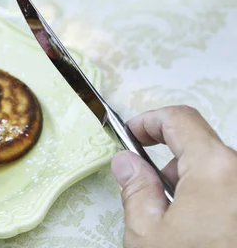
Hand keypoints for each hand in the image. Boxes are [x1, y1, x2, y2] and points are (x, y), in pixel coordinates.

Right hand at [111, 105, 236, 246]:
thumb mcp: (148, 233)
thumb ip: (134, 187)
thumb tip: (127, 163)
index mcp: (216, 168)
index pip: (179, 120)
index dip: (148, 121)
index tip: (131, 134)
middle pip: (200, 148)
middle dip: (168, 163)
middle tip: (145, 188)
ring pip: (217, 173)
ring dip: (190, 186)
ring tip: (173, 222)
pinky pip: (231, 192)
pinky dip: (210, 201)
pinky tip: (197, 231)